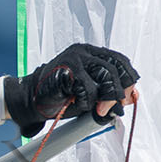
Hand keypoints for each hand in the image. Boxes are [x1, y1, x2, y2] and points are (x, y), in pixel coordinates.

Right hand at [4, 43, 138, 136]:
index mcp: (91, 53)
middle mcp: (84, 52)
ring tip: (100, 110)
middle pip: (115, 67)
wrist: (31, 99)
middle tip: (116, 107)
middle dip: (120, 91)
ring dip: (107, 97)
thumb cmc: (60, 97)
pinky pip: (88, 87)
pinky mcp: (66, 69)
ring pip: (105, 74)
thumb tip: (129, 99)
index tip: (128, 96)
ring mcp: (74, 58)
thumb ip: (106, 92)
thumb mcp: (89, 93)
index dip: (128, 79)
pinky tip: (80, 105)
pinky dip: (88, 101)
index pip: (120, 61)